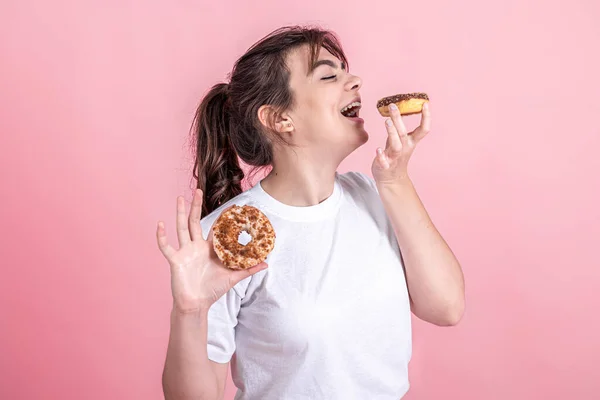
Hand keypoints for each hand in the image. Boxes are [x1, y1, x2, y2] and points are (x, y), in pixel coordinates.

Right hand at [156, 190, 267, 313]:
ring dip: (179, 213)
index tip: (230, 205)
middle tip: (198, 190)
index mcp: (209, 248)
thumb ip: (248, 269)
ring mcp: (185, 251)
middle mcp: (196, 246)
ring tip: (179, 198)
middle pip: (195, 221)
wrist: (197, 304)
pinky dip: (162, 236)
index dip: (222, 218)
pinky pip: (166, 246)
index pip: (215, 228)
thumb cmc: (213, 290)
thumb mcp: (233, 277)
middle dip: (196, 206)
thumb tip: (266, 264)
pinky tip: (160, 225)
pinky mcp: (175, 260)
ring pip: (181, 228)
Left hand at [371, 101, 430, 184]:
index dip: (426, 117)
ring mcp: (395, 157)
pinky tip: (378, 149)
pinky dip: (381, 156)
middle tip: (393, 105)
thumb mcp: (400, 140)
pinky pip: (384, 161)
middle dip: (399, 119)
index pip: (423, 130)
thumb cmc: (395, 155)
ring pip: (396, 145)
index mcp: (411, 142)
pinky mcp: (385, 166)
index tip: (425, 104)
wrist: (391, 179)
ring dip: (392, 133)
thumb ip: (398, 126)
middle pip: (404, 133)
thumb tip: (397, 108)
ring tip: (387, 122)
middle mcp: (404, 148)